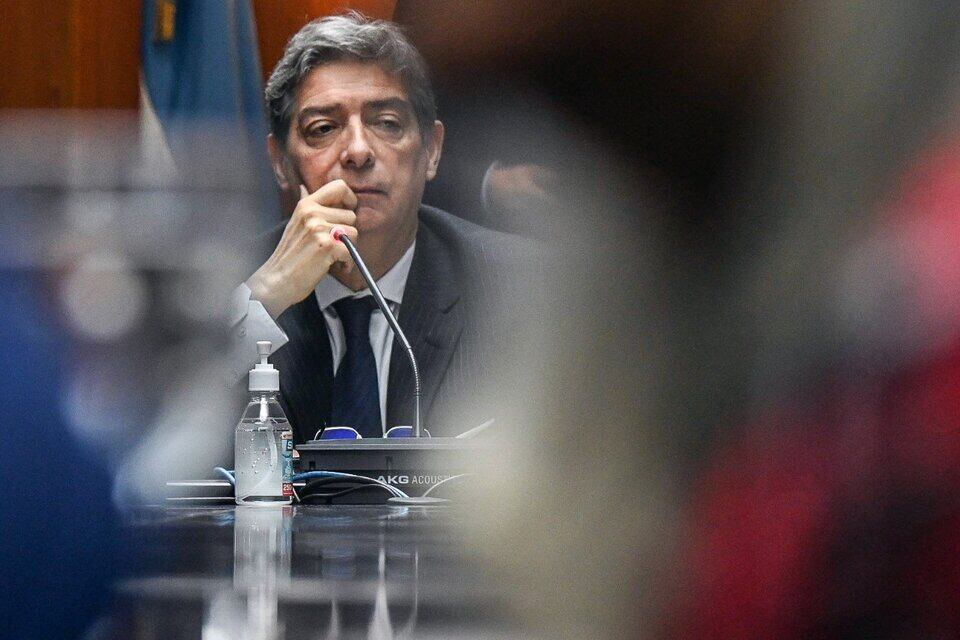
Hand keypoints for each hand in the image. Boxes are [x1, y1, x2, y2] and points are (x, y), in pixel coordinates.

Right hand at [246, 180, 358, 317]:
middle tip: (335, 244)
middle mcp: (312, 213)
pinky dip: (347, 262)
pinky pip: (351, 250)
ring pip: (354, 232)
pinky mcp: (327, 246)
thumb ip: (308, 207)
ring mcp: (319, 229)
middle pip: (351, 215)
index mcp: (306, 205)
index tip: (346, 213)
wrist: (277, 280)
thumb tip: (304, 188)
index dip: (349, 199)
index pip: (339, 186)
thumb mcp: (295, 223)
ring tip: (334, 255)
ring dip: (348, 247)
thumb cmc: (290, 255)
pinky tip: (337, 265)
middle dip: (347, 232)